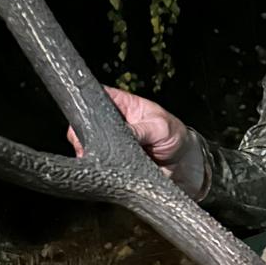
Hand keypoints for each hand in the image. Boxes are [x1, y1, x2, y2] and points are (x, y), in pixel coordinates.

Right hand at [67, 87, 205, 195]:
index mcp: (121, 103)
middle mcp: (110, 121)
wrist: (183, 164)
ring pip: (85, 144)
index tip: (85, 115)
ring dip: (89, 152)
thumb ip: (141, 130)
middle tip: (89, 145)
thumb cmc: (174, 136)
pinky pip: (96, 163)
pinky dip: (98, 167)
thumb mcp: (161, 128)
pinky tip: (103, 169)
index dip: (86, 103)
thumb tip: (123, 133)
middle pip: (83, 121)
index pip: (96, 95)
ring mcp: (108, 141)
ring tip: (99, 158)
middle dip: (82, 133)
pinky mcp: (110, 160)